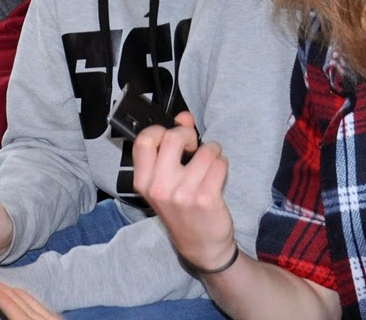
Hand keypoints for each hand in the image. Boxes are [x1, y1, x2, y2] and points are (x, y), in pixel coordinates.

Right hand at [0, 284, 62, 319]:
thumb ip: (16, 317)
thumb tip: (7, 309)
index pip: (17, 313)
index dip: (5, 301)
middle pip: (26, 306)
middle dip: (10, 294)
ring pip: (37, 305)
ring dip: (22, 295)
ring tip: (10, 287)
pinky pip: (46, 308)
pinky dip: (35, 302)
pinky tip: (29, 298)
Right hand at [131, 112, 237, 273]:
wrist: (201, 247)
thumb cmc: (182, 210)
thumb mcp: (166, 181)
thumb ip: (170, 146)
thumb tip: (184, 117)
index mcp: (143, 182)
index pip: (144, 140)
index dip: (160, 130)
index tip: (171, 136)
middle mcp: (159, 187)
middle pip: (172, 137)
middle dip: (188, 135)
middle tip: (193, 146)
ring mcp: (183, 194)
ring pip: (204, 150)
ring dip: (212, 152)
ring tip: (209, 165)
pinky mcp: (206, 198)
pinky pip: (219, 163)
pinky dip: (222, 164)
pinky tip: (217, 175)